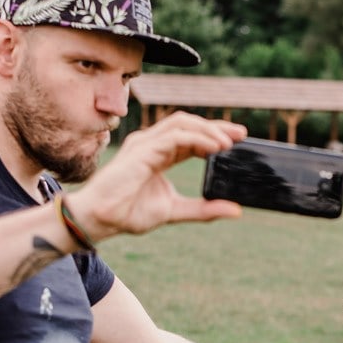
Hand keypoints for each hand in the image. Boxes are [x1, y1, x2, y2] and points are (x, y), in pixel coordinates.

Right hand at [67, 112, 246, 239]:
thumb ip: (203, 209)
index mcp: (160, 154)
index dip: (215, 135)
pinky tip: (213, 148)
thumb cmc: (128, 213)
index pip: (192, 136)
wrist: (101, 219)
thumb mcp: (175, 211)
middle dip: (216, 126)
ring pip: (182, 123)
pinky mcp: (142, 149)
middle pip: (189, 123)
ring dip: (208, 130)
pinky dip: (196, 139)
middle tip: (241, 134)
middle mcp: (152, 144)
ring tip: (229, 143)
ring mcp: (146, 143)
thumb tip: (235, 210)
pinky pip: (174, 136)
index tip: (239, 141)